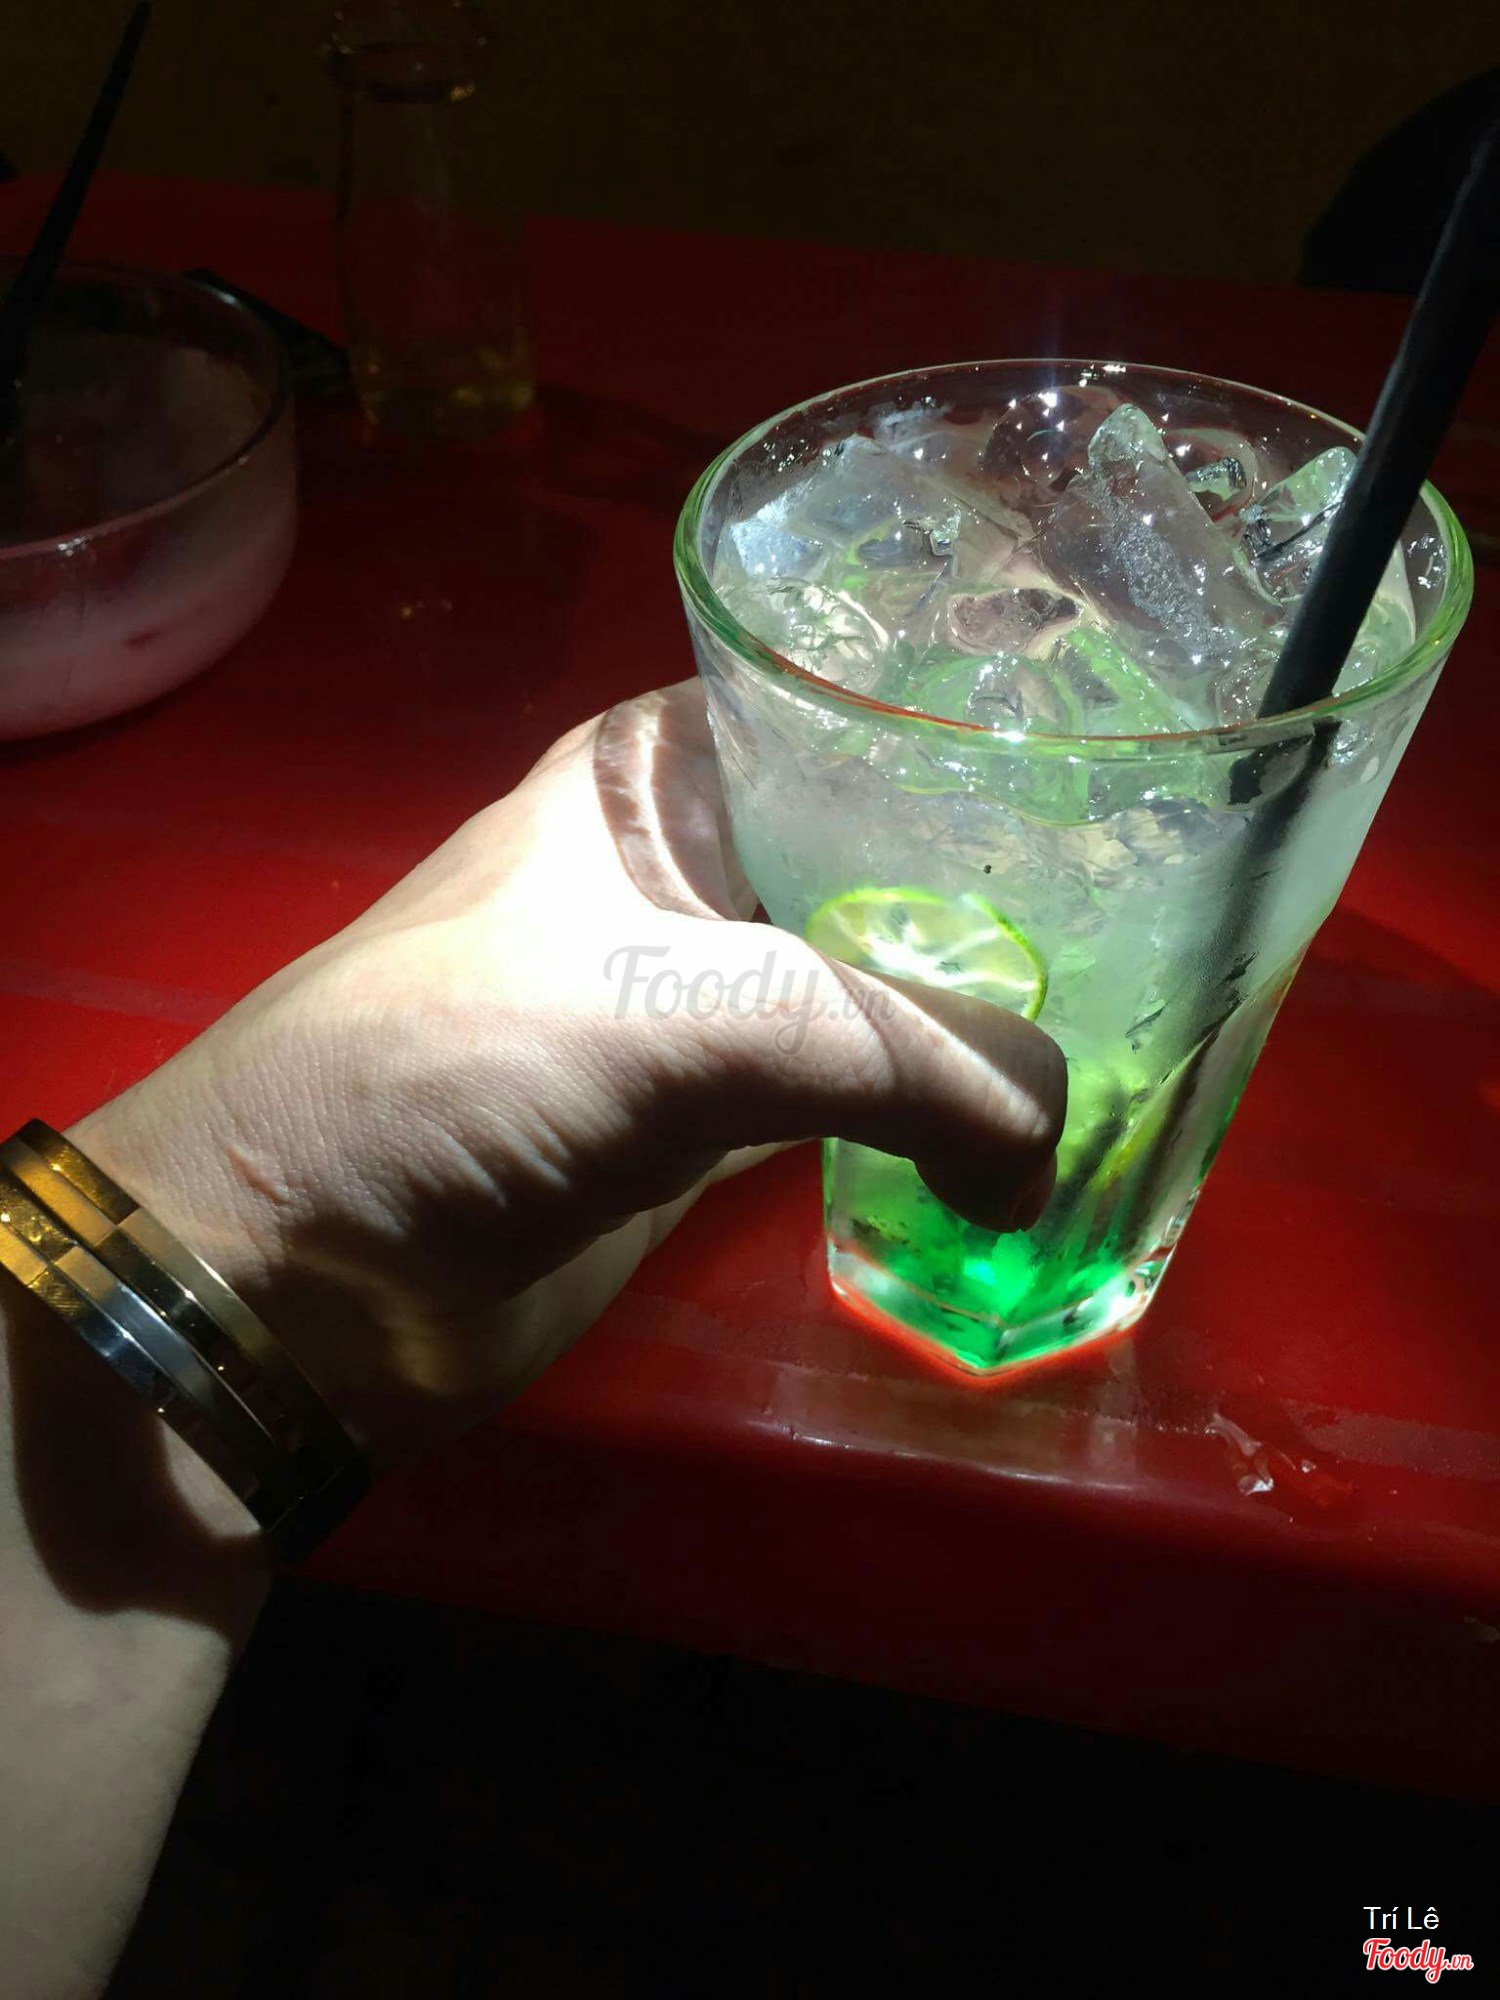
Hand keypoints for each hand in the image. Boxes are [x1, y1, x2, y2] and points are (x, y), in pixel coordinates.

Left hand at [74, 683, 1064, 1465]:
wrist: (303, 1278)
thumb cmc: (458, 1071)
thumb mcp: (687, 1012)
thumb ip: (899, 1054)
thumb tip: (1052, 1140)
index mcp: (661, 771)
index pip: (857, 712)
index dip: (985, 741)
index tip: (1131, 780)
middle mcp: (690, 867)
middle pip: (890, 856)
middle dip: (1012, 900)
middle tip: (1168, 931)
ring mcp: (702, 1002)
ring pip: (880, 988)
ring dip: (977, 1024)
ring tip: (1130, 1030)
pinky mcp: (709, 1125)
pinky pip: (855, 1102)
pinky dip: (931, 1122)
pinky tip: (1027, 1132)